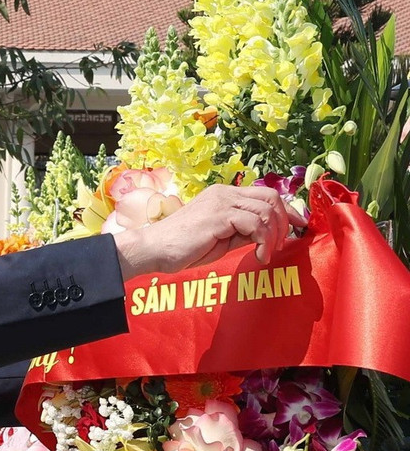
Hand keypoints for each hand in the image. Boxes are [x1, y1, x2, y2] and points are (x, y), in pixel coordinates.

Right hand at [113, 184, 307, 279]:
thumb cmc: (181, 249)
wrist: (153, 250)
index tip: (298, 226)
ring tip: (266, 254)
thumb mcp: (219, 240)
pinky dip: (263, 241)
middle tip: (282, 245)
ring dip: (274, 235)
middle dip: (284, 222)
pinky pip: (255, 223)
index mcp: (223, 195)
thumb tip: (266, 235)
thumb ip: (241, 232)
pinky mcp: (219, 215)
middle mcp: (224, 193)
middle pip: (271, 197)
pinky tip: (259, 257)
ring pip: (266, 210)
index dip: (286, 210)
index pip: (264, 194)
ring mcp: (221, 202)